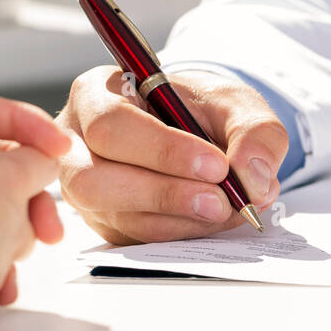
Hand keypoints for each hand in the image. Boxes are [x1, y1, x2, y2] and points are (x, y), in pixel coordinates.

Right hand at [57, 67, 286, 243]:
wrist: (193, 130)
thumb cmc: (199, 107)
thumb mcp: (234, 102)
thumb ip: (254, 131)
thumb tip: (253, 178)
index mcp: (96, 94)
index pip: (111, 125)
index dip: (163, 150)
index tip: (216, 165)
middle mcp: (76, 143)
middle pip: (93, 179)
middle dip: (163, 194)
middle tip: (220, 199)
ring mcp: (83, 187)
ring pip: (113, 215)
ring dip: (175, 219)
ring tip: (225, 209)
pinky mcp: (104, 220)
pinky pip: (132, 236)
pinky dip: (178, 232)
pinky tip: (211, 220)